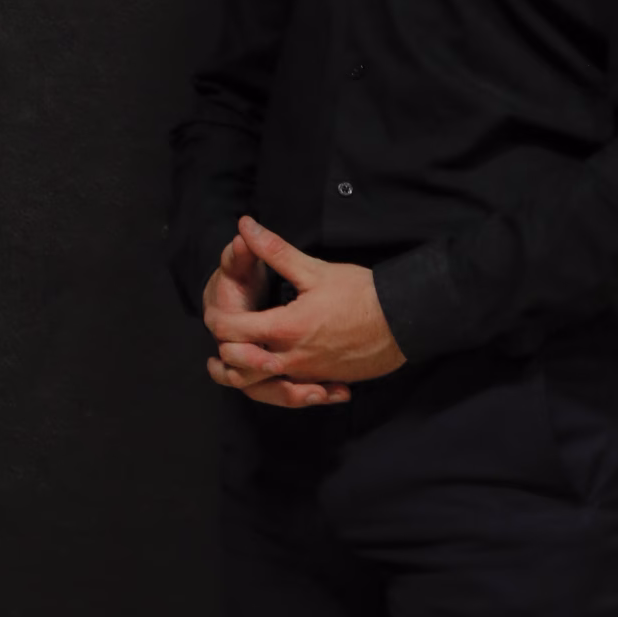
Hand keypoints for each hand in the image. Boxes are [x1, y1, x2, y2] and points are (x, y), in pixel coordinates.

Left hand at [199, 229, 350, 408]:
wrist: (404, 319)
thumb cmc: (361, 293)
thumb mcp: (314, 269)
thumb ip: (275, 250)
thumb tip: (246, 226)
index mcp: (286, 327)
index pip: (232, 331)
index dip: (216, 321)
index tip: (213, 313)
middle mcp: (293, 357)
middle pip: (240, 366)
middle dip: (225, 354)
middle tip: (221, 341)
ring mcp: (309, 373)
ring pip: (263, 386)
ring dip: (245, 374)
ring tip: (234, 362)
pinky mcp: (324, 380)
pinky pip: (291, 390)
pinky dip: (276, 384)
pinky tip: (275, 372)